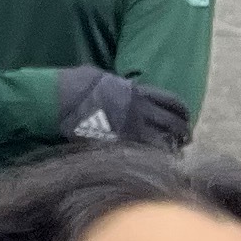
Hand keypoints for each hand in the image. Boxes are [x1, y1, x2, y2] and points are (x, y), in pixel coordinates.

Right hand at [55, 67, 190, 150]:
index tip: (185, 118)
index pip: (171, 100)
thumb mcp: (100, 76)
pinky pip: (145, 154)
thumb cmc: (71, 85)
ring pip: (165, 141)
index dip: (182, 111)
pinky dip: (155, 158)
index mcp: (135, 91)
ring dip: (173, 149)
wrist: (55, 101)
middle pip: (174, 123)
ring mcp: (129, 128)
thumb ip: (118, 85)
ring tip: (175, 155)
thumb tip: (122, 87)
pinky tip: (157, 163)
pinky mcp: (118, 144)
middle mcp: (138, 109)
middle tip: (184, 140)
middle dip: (183, 133)